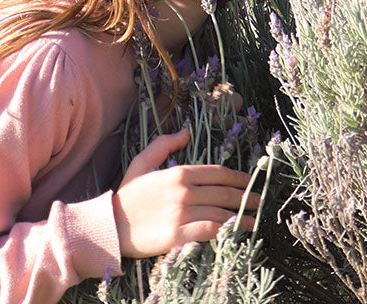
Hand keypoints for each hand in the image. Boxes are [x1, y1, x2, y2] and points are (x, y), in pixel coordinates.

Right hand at [113, 128, 259, 258]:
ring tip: (253, 220)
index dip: (238, 177)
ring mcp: (182, 213)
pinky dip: (226, 230)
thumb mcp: (142, 162)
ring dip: (240, 216)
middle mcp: (184, 191)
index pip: (218, 173)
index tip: (249, 180)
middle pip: (224, 192)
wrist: (108, 227)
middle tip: (258, 200)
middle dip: (245, 196)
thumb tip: (187, 131)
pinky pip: (209, 230)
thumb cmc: (126, 196)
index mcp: (180, 173)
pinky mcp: (177, 235)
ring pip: (220, 212)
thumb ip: (165, 144)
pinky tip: (236, 231)